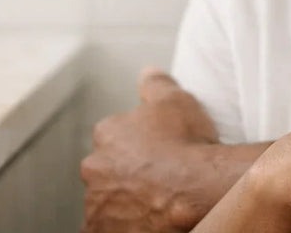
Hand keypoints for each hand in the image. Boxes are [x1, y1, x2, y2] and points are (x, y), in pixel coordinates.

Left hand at [80, 68, 218, 232]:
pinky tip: (144, 221)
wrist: (197, 188)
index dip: (138, 145)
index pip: (114, 137)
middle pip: (107, 170)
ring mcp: (97, 204)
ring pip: (106, 202)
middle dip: (125, 174)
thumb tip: (147, 72)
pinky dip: (121, 225)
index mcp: (107, 134)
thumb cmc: (187, 144)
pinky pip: (106, 228)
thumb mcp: (175, 100)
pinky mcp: (102, 232)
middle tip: (157, 179)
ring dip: (122, 202)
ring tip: (154, 203)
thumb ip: (156, 84)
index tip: (157, 152)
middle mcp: (94, 168)